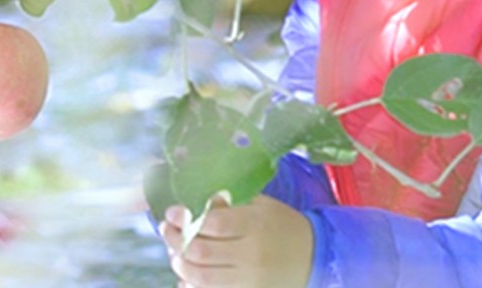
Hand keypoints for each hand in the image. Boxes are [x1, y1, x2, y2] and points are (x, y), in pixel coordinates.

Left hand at [160, 194, 313, 287]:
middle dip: (176, 241)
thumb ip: (232, 204)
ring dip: (181, 264)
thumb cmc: (282, 225)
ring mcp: (249, 279)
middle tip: (167, 230)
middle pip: (201, 251)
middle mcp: (251, 253)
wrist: (314, 257)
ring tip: (175, 253)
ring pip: (202, 277)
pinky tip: (186, 276)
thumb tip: (200, 203)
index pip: (213, 223)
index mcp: (255, 223)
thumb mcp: (262, 206)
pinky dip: (193, 286)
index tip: (172, 211)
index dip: (187, 217)